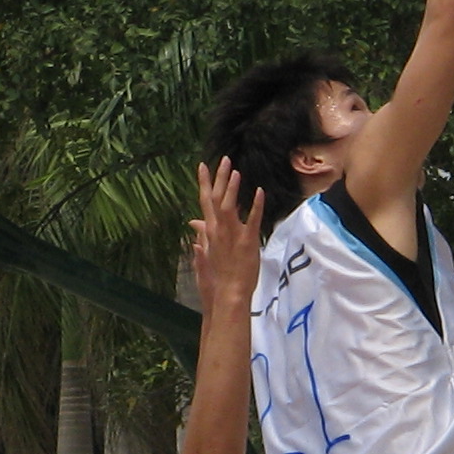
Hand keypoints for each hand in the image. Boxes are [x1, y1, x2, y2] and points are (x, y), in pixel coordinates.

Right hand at [192, 158, 263, 313]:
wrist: (227, 294)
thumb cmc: (216, 280)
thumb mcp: (204, 257)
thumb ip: (200, 238)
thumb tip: (193, 224)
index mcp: (209, 232)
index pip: (205, 202)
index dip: (204, 183)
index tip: (203, 166)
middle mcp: (218, 229)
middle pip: (216, 198)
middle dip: (219, 177)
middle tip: (224, 160)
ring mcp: (232, 234)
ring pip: (229, 206)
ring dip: (232, 187)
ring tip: (235, 171)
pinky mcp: (248, 241)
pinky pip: (253, 219)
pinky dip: (256, 205)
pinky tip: (259, 192)